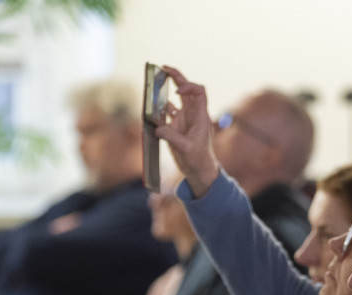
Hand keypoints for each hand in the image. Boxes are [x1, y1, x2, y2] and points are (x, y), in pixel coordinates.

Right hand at [155, 66, 219, 196]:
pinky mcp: (176, 126)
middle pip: (187, 90)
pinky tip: (151, 109)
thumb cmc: (198, 159)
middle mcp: (193, 114)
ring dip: (164, 92)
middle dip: (176, 77)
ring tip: (153, 83)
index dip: (189, 86)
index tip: (177, 91)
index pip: (199, 92)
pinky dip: (158, 109)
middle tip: (163, 68)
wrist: (198, 170)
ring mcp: (184, 119)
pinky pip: (166, 112)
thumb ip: (171, 136)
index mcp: (200, 116)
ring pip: (175, 99)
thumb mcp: (185, 148)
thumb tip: (157, 128)